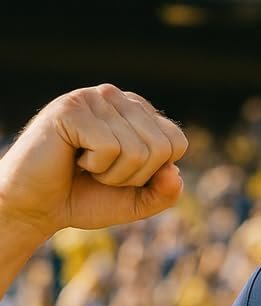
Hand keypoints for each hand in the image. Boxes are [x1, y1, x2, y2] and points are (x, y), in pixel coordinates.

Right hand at [0, 85, 186, 240]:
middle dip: (135, 176)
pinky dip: (95, 166)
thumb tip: (175, 173)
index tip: (125, 173)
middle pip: (162, 147)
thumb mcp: (138, 201)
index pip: (177, 142)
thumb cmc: (87, 197)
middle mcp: (118, 98)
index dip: (155, 172)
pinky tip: (73, 159)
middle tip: (102, 173)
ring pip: (137, 150)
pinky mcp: (71, 108)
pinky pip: (109, 148)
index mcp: (138, 112)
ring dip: (113, 174)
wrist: (37, 205)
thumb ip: (166, 192)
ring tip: (86, 166)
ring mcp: (93, 99)